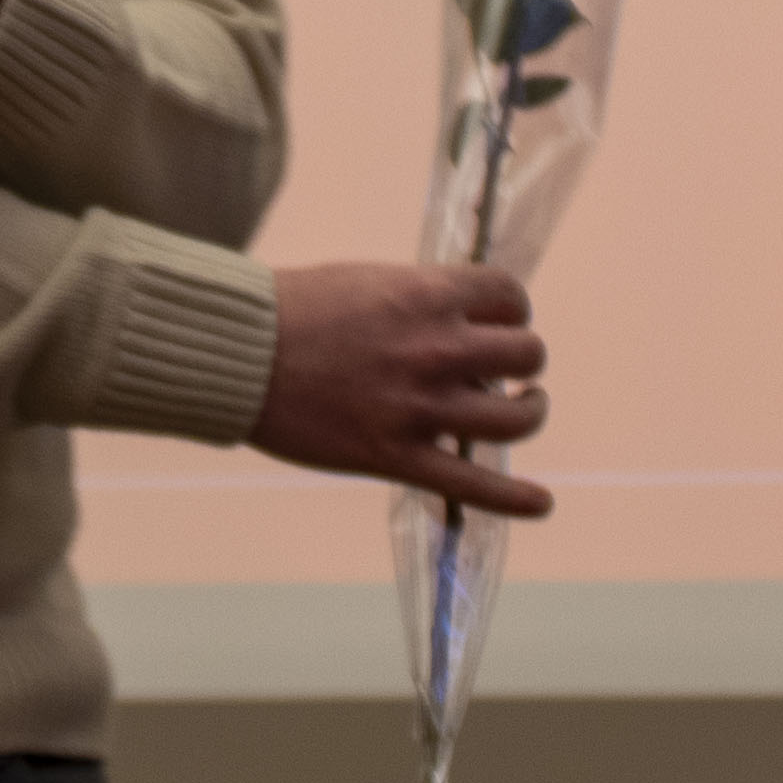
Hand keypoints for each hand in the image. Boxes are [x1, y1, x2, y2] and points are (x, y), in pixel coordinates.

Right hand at [247, 263, 550, 517]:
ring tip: (521, 408)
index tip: (500, 319)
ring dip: (529, 412)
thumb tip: (457, 320)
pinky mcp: (398, 456)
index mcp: (427, 295)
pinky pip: (474, 485)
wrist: (241, 353)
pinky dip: (516, 500)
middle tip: (502, 367)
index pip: (509, 295)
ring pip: (516, 419)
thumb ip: (419, 299)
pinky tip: (542, 503)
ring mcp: (420, 407)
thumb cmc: (293, 308)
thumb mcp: (368, 280)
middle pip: (526, 354)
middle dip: (522, 359)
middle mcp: (436, 350)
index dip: (512, 308)